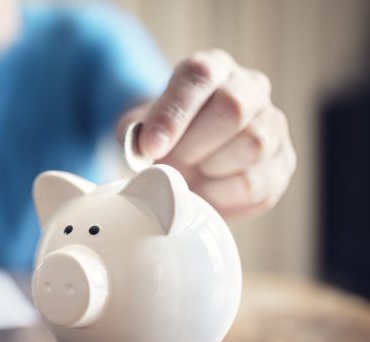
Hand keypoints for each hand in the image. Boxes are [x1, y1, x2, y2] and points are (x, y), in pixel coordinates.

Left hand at [116, 49, 295, 217]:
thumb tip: (144, 148)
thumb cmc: (164, 137)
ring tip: (194, 172)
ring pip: (253, 145)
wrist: (188, 157)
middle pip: (233, 108)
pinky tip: (208, 190)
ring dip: (211, 169)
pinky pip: (257, 185)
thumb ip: (135, 133)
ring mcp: (273, 123)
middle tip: (175, 161)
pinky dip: (223, 196)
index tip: (151, 147)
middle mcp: (250, 87)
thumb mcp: (140, 128)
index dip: (173, 114)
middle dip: (194, 145)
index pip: (199, 76)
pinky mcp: (283, 163)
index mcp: (212, 68)